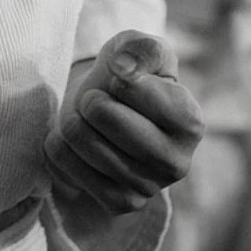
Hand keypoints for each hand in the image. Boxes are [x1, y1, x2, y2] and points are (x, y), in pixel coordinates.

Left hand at [45, 31, 203, 214]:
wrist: (109, 109)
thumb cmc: (130, 74)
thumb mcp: (140, 47)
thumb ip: (141, 49)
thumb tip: (124, 69)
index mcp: (190, 122)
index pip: (126, 86)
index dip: (114, 73)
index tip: (122, 77)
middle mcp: (177, 163)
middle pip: (100, 113)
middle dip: (89, 97)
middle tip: (98, 99)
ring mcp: (149, 188)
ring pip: (78, 137)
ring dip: (72, 119)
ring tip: (88, 120)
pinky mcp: (119, 203)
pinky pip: (64, 163)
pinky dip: (59, 144)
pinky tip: (78, 142)